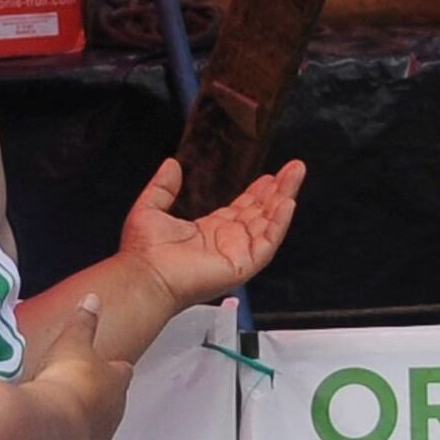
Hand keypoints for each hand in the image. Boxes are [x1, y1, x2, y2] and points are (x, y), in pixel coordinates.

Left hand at [120, 156, 303, 314]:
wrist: (145, 275)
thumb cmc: (144, 252)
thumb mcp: (151, 208)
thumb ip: (163, 186)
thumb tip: (171, 164)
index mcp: (209, 233)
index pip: (242, 210)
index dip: (257, 192)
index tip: (270, 176)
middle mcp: (227, 243)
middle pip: (261, 213)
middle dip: (279, 190)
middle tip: (294, 168)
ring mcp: (237, 254)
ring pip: (269, 223)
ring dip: (284, 198)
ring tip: (296, 174)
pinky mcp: (243, 265)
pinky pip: (268, 242)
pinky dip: (279, 222)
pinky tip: (287, 202)